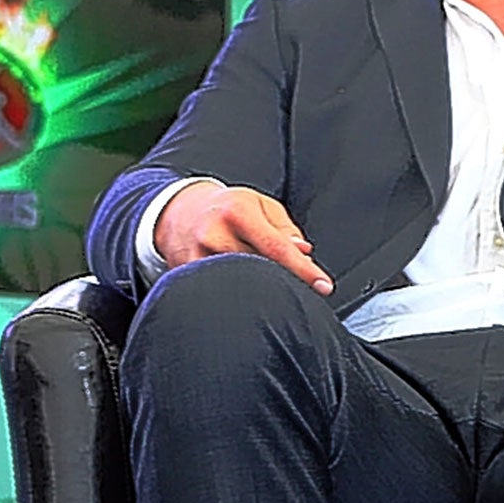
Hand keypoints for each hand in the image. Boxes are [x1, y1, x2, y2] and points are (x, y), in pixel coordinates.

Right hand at [154, 182, 330, 294]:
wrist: (179, 213)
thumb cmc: (229, 209)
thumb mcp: (261, 205)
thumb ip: (285, 229)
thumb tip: (304, 253)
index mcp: (236, 213)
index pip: (277, 248)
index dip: (303, 269)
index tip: (324, 286)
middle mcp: (214, 236)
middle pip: (260, 270)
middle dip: (285, 281)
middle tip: (300, 289)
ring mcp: (197, 259)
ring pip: (240, 286)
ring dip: (263, 292)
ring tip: (272, 289)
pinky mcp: (186, 277)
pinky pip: (221, 293)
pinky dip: (240, 297)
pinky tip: (249, 296)